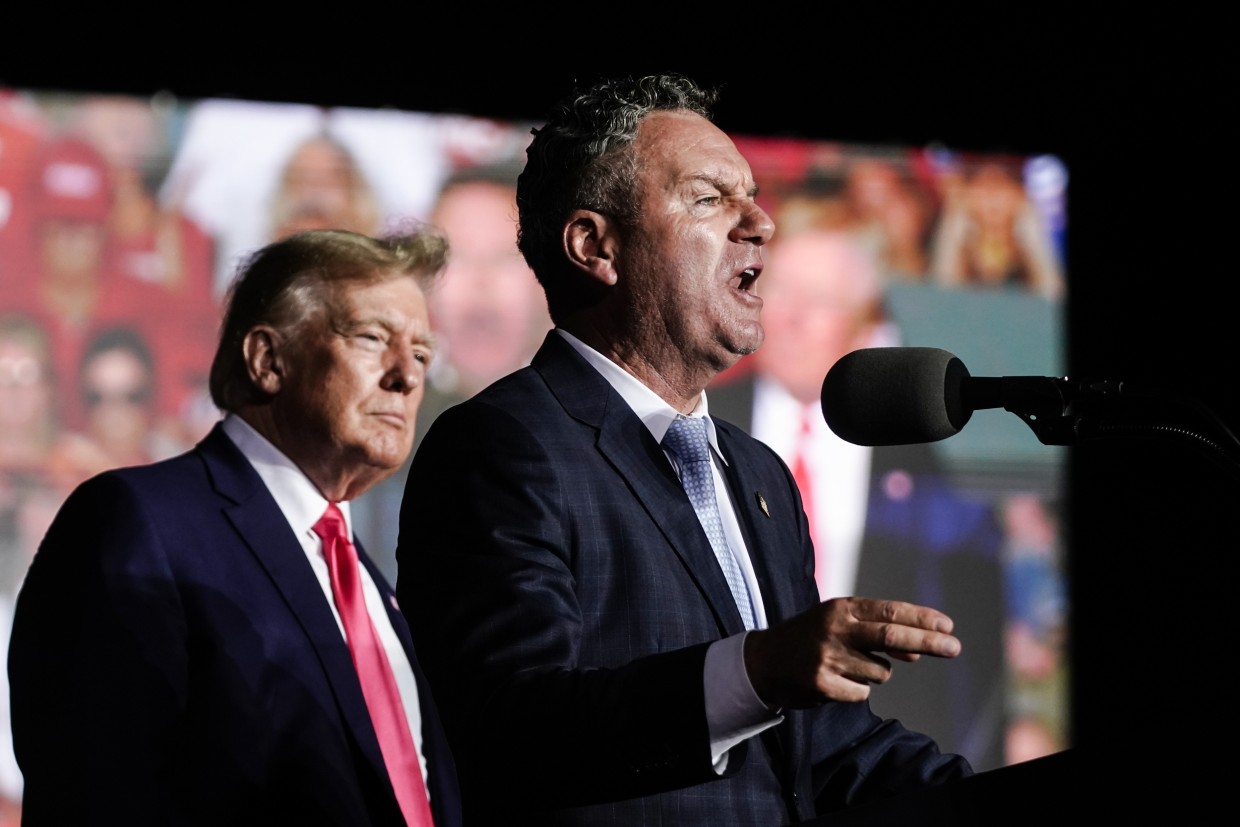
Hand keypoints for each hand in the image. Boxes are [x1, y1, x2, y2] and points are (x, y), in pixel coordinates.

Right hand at [743, 597, 960, 708]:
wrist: (766, 661)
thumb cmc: (812, 637)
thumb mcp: (841, 625)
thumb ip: (877, 633)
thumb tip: (916, 655)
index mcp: (840, 608)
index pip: (888, 611)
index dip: (920, 618)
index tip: (947, 626)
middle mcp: (834, 629)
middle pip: (890, 636)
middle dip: (926, 642)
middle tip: (955, 648)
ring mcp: (827, 657)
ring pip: (880, 673)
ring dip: (875, 673)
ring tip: (846, 666)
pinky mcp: (821, 684)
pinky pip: (862, 693)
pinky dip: (856, 690)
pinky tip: (834, 681)